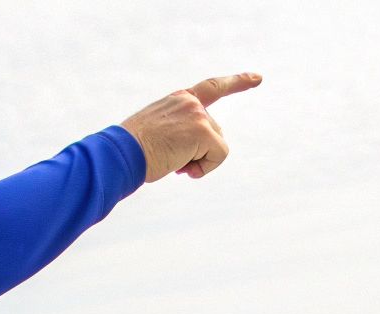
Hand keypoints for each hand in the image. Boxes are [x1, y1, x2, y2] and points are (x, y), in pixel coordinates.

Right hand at [120, 73, 261, 182]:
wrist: (121, 153)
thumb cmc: (132, 151)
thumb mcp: (156, 133)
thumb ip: (180, 133)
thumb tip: (192, 161)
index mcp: (178, 100)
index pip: (212, 88)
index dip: (237, 82)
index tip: (257, 78)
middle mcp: (190, 102)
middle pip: (215, 133)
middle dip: (199, 153)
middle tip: (171, 160)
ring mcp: (197, 114)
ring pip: (217, 146)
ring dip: (199, 161)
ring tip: (172, 162)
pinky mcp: (203, 130)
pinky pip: (219, 155)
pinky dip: (205, 168)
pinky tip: (182, 169)